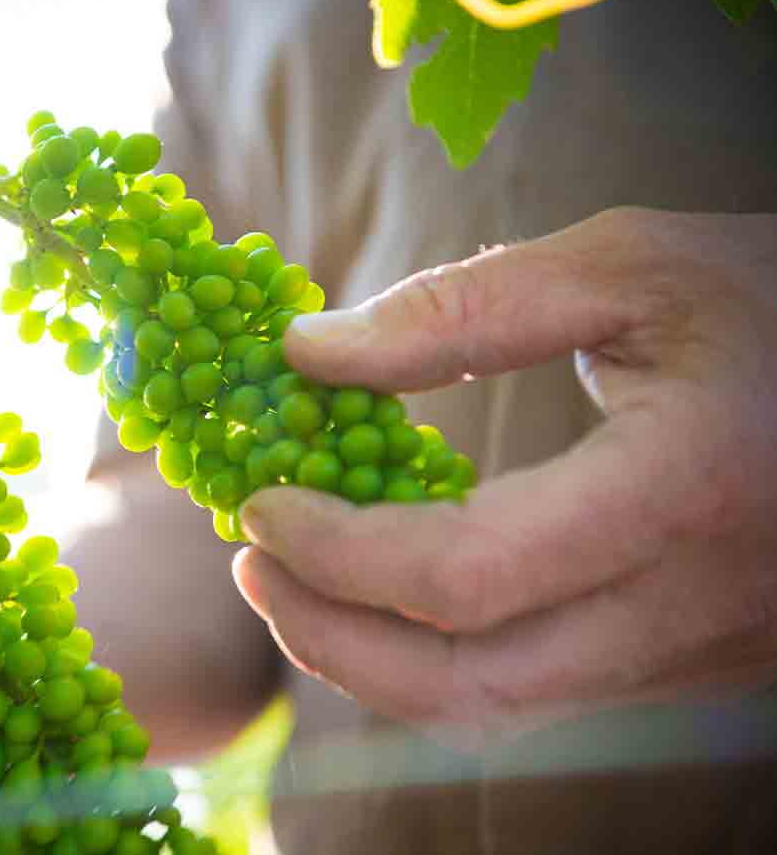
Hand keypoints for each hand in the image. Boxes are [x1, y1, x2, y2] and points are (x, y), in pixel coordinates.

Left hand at [232, 208, 776, 747]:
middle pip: (468, 687)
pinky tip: (389, 586)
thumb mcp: (629, 266)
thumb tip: (310, 353)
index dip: (340, 554)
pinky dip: (436, 653)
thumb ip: (464, 310)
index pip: (469, 575)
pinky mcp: (687, 663)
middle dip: (328, 637)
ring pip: (496, 710)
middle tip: (252, 563)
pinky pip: (535, 690)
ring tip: (296, 579)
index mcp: (683, 492)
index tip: (262, 503)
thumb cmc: (771, 305)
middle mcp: (691, 607)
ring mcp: (695, 654)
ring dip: (370, 659)